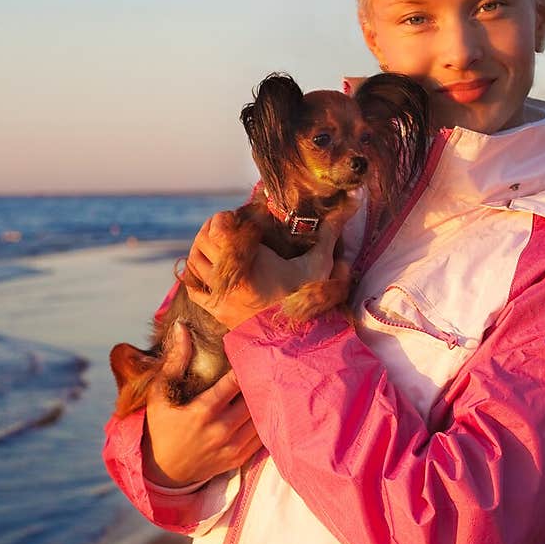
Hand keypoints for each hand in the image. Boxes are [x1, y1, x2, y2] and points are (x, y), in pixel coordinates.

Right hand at [142, 321, 262, 486]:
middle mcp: (221, 429)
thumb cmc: (161, 426)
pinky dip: (268, 419)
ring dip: (268, 399)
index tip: (254, 349)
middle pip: (255, 398)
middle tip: (271, 361)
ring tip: (274, 380)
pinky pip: (264, 436)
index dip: (248, 363)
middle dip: (262, 379)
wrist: (164, 470)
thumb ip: (174, 360)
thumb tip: (181, 327)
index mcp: (203, 411)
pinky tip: (270, 405)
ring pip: (263, 417)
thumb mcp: (160, 393)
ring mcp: (233, 446)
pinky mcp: (240, 457)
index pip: (236, 381)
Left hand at [183, 205, 354, 328]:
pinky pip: (193, 286)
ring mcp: (218, 294)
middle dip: (213, 231)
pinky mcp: (214, 310)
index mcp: (249, 261)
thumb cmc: (308, 300)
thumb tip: (351, 202)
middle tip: (228, 229)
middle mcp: (228, 276)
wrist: (295, 341)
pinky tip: (210, 269)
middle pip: (203, 241)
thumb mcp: (318, 264)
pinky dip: (196, 274)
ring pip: (195, 261)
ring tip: (219, 246)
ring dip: (203, 249)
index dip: (224, 219)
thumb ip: (329, 233)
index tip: (236, 219)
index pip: (218, 228)